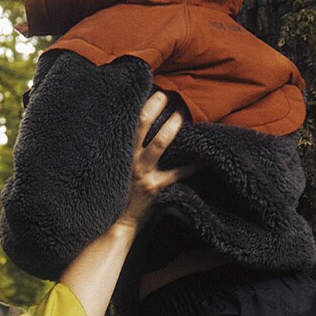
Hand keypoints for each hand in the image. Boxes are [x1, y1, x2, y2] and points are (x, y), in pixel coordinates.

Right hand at [115, 91, 197, 232]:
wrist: (115, 223)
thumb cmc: (113, 195)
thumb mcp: (112, 169)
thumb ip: (121, 152)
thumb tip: (129, 133)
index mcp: (119, 153)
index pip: (126, 123)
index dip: (137, 106)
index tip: (147, 92)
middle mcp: (130, 159)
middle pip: (140, 125)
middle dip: (153, 108)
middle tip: (165, 95)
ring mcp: (143, 172)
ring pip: (159, 144)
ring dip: (171, 129)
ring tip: (181, 117)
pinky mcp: (155, 186)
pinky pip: (177, 173)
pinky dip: (192, 166)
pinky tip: (203, 160)